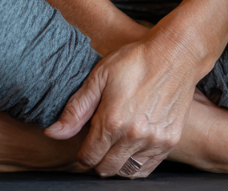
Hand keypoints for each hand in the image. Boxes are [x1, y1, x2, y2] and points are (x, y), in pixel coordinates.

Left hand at [44, 28, 201, 177]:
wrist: (174, 55)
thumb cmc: (135, 61)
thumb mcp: (100, 76)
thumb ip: (76, 109)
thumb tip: (53, 133)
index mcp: (112, 121)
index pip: (88, 158)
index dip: (82, 152)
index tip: (85, 142)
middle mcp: (133, 136)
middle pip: (106, 169)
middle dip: (97, 159)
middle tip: (99, 141)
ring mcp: (154, 141)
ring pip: (126, 172)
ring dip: (116, 162)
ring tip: (116, 143)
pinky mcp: (169, 142)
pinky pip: (146, 169)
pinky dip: (136, 164)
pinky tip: (132, 147)